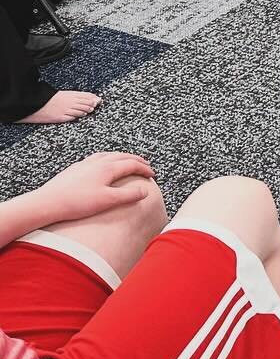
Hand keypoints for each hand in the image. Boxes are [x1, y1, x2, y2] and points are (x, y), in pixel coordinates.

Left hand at [32, 152, 156, 224]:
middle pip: (122, 156)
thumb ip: (129, 195)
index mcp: (107, 168)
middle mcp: (97, 162)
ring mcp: (84, 165)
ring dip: (121, 157)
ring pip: (108, 155)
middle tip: (145, 164)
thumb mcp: (108, 200)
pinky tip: (102, 166)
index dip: (145, 168)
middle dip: (136, 159)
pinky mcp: (74, 170)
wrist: (47, 203)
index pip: (132, 164)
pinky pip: (96, 159)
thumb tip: (144, 190)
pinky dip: (106, 159)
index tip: (152, 174)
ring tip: (126, 161)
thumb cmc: (77, 203)